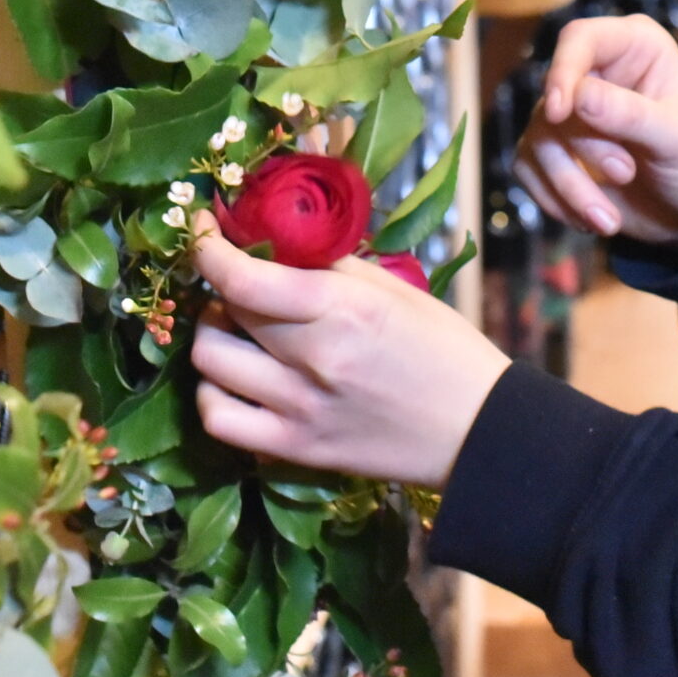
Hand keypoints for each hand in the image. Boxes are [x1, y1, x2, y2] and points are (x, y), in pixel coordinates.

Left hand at [190, 228, 508, 490]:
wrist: (475, 429)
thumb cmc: (443, 349)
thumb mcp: (394, 289)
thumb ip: (330, 265)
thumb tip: (277, 240)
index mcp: (341, 308)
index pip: (242, 277)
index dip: (206, 248)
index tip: (202, 228)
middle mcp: (312, 358)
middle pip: (225, 311)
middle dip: (223, 287)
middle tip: (241, 282)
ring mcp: (298, 408)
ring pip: (209, 363)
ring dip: (215, 336)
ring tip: (241, 330)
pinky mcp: (293, 449)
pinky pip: (219, 419)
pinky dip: (214, 394)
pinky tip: (236, 381)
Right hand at [514, 16, 677, 249]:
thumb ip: (633, 115)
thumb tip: (578, 96)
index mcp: (635, 47)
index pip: (580, 39)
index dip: (563, 70)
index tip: (560, 112)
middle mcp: (597, 70)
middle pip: (555, 98)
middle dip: (586, 148)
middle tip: (626, 174)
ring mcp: (572, 111)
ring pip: (538, 138)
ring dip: (569, 185)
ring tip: (609, 220)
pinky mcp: (556, 149)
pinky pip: (528, 168)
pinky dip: (555, 200)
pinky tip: (592, 221)